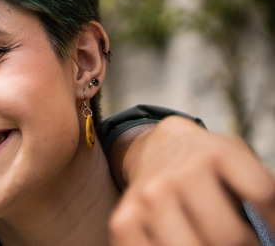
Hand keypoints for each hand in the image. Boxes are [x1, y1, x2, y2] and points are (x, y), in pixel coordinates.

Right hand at [109, 115, 274, 245]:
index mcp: (216, 153)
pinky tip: (179, 242)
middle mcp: (179, 174)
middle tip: (239, 242)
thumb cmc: (206, 164)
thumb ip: (258, 190)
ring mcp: (149, 198)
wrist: (156, 147)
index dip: (273, 222)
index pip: (262, 194)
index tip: (270, 232)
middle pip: (229, 237)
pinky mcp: (124, 220)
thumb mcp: (237, 161)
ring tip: (210, 242)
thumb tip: (269, 233)